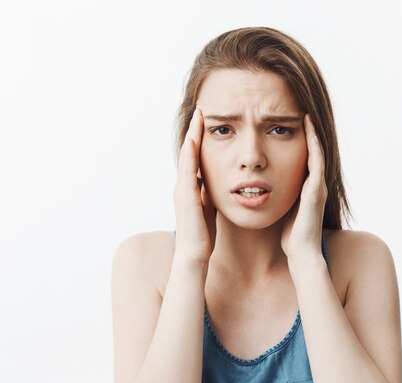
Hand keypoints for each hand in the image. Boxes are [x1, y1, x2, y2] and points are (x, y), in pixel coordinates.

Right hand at [173, 108, 216, 265]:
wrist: (194, 254)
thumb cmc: (203, 235)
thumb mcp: (209, 209)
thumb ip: (210, 195)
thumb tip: (218, 185)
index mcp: (190, 188)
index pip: (194, 157)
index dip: (199, 138)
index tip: (207, 121)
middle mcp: (183, 185)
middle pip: (188, 151)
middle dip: (194, 130)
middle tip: (201, 110)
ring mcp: (183, 189)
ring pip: (187, 156)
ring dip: (192, 135)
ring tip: (199, 117)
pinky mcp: (186, 196)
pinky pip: (189, 169)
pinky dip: (191, 153)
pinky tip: (195, 139)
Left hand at [280, 113, 327, 260]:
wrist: (301, 253)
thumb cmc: (290, 235)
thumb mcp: (283, 208)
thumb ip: (279, 196)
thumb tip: (263, 187)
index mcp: (305, 187)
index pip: (303, 157)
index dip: (298, 139)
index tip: (288, 121)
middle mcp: (314, 184)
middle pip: (312, 151)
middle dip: (308, 132)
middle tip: (302, 110)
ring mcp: (317, 186)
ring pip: (317, 153)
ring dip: (312, 133)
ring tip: (306, 113)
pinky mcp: (316, 191)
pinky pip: (317, 163)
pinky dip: (314, 145)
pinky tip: (309, 131)